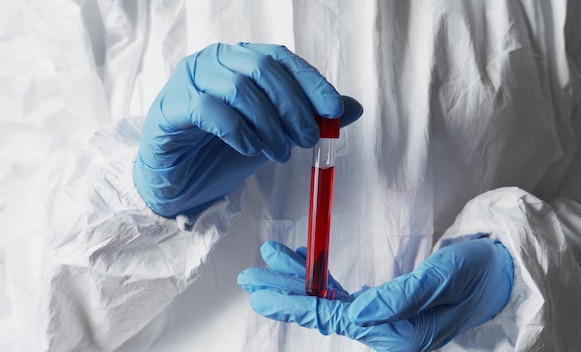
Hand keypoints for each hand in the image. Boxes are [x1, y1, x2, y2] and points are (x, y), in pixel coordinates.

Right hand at [133, 43, 362, 217]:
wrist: (178, 178)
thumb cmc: (223, 149)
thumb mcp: (274, 133)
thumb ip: (307, 117)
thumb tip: (352, 108)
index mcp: (240, 60)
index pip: (281, 59)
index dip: (311, 83)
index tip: (334, 110)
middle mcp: (215, 62)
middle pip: (262, 69)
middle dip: (293, 106)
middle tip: (308, 139)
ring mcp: (190, 81)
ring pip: (238, 89)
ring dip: (268, 125)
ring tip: (280, 153)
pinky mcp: (172, 107)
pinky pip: (209, 110)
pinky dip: (238, 132)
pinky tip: (251, 150)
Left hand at [238, 238, 512, 351]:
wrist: (499, 272)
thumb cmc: (476, 274)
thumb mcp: (441, 280)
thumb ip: (398, 297)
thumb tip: (354, 311)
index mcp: (397, 333)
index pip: (334, 317)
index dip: (295, 301)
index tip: (263, 288)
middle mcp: (386, 332)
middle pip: (324, 311)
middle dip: (286, 292)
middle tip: (251, 277)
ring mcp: (384, 320)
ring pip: (330, 301)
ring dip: (300, 280)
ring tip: (271, 260)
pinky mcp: (386, 306)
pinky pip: (344, 295)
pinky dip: (321, 279)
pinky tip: (304, 264)